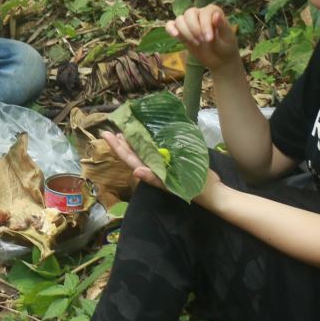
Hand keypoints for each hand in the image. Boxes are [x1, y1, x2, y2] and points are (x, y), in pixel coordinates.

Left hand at [102, 131, 224, 202]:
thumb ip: (155, 178)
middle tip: (110, 130)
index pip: (129, 158)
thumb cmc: (194, 188)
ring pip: (142, 152)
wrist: (213, 191)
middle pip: (132, 154)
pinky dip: (150, 143)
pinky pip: (156, 151)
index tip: (106, 134)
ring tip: (124, 132)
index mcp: (152, 172)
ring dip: (133, 143)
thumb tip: (136, 171)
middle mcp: (154, 168)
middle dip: (120, 143)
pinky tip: (149, 136)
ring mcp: (163, 165)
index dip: (117, 147)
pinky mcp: (172, 162)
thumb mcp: (174, 184)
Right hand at [167, 4, 239, 73]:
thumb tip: (216, 15)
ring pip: (180, 19)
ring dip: (186, 32)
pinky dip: (170, 29)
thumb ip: (221, 27)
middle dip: (194, 29)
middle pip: (189, 13)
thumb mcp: (228, 39)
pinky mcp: (182, 32)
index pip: (204, 12)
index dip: (205, 25)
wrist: (220, 59)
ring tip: (197, 44)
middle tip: (202, 42)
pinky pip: (170, 25)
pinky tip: (175, 35)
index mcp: (213, 12)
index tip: (209, 39)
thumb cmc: (226, 47)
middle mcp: (200, 13)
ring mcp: (190, 22)